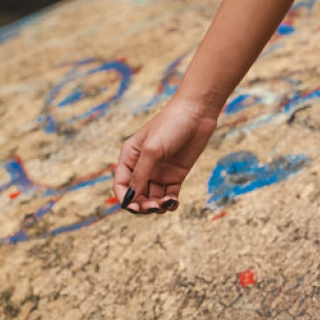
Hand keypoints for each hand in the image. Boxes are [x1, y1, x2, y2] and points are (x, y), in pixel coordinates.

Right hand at [113, 98, 219, 214]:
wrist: (198, 112)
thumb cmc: (171, 124)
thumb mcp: (152, 149)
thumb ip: (140, 174)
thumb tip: (129, 200)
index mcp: (130, 157)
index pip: (121, 185)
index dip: (125, 199)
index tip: (134, 207)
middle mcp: (143, 166)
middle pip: (137, 195)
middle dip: (142, 205)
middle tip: (153, 206)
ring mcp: (160, 171)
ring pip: (152, 198)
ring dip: (156, 206)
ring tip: (166, 203)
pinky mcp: (176, 175)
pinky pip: (169, 195)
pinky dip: (170, 203)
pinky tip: (173, 202)